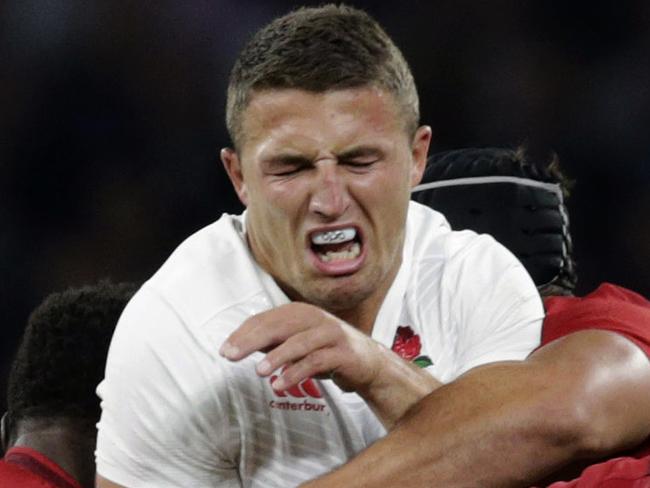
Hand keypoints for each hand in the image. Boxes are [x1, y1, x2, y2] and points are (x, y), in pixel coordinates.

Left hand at [219, 302, 384, 393]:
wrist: (368, 365)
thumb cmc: (326, 352)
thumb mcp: (296, 344)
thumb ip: (272, 341)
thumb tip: (237, 344)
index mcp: (300, 312)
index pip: (266, 319)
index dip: (243, 333)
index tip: (224, 350)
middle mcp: (315, 318)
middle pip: (279, 326)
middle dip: (252, 341)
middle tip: (231, 356)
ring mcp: (331, 334)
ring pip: (299, 342)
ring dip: (277, 356)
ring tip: (258, 372)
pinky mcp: (344, 353)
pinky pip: (317, 361)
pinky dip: (297, 372)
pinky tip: (280, 384)